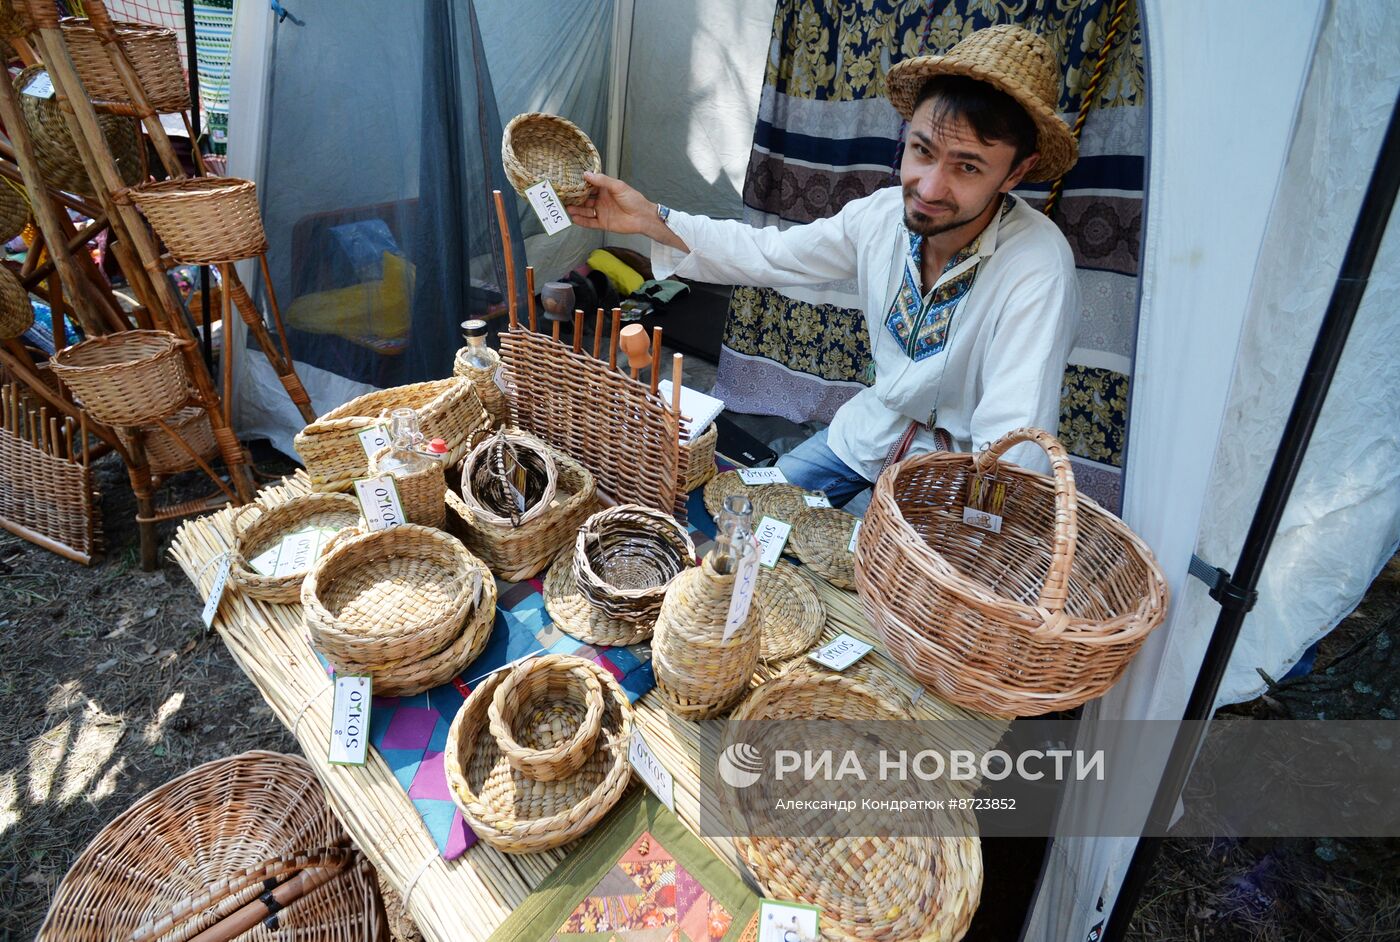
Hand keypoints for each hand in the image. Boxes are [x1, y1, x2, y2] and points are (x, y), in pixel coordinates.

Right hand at [567, 172, 687, 250]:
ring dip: (576, 210)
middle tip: (563, 198)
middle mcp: (601, 200)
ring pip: (585, 211)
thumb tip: (586, 174)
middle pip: (585, 200)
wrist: (642, 217)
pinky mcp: (603, 223)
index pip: (589, 187)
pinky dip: (582, 221)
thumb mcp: (618, 186)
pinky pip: (590, 222)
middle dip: (575, 199)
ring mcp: (601, 212)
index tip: (569, 184)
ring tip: (567, 209)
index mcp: (605, 189)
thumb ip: (602, 181)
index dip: (580, 186)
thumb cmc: (633, 199)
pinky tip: (574, 219)